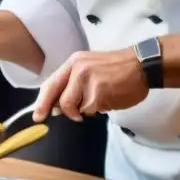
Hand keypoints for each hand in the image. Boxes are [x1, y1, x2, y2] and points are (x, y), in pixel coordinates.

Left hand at [33, 48, 148, 121]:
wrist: (142, 64)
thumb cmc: (116, 68)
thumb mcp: (90, 67)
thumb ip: (73, 83)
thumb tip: (56, 106)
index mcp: (73, 62)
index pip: (51, 83)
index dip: (42, 102)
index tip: (38, 116)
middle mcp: (78, 69)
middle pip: (60, 100)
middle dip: (61, 112)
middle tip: (67, 117)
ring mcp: (89, 81)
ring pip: (76, 108)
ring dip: (84, 111)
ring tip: (98, 100)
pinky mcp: (100, 93)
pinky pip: (91, 110)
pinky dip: (98, 110)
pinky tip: (109, 99)